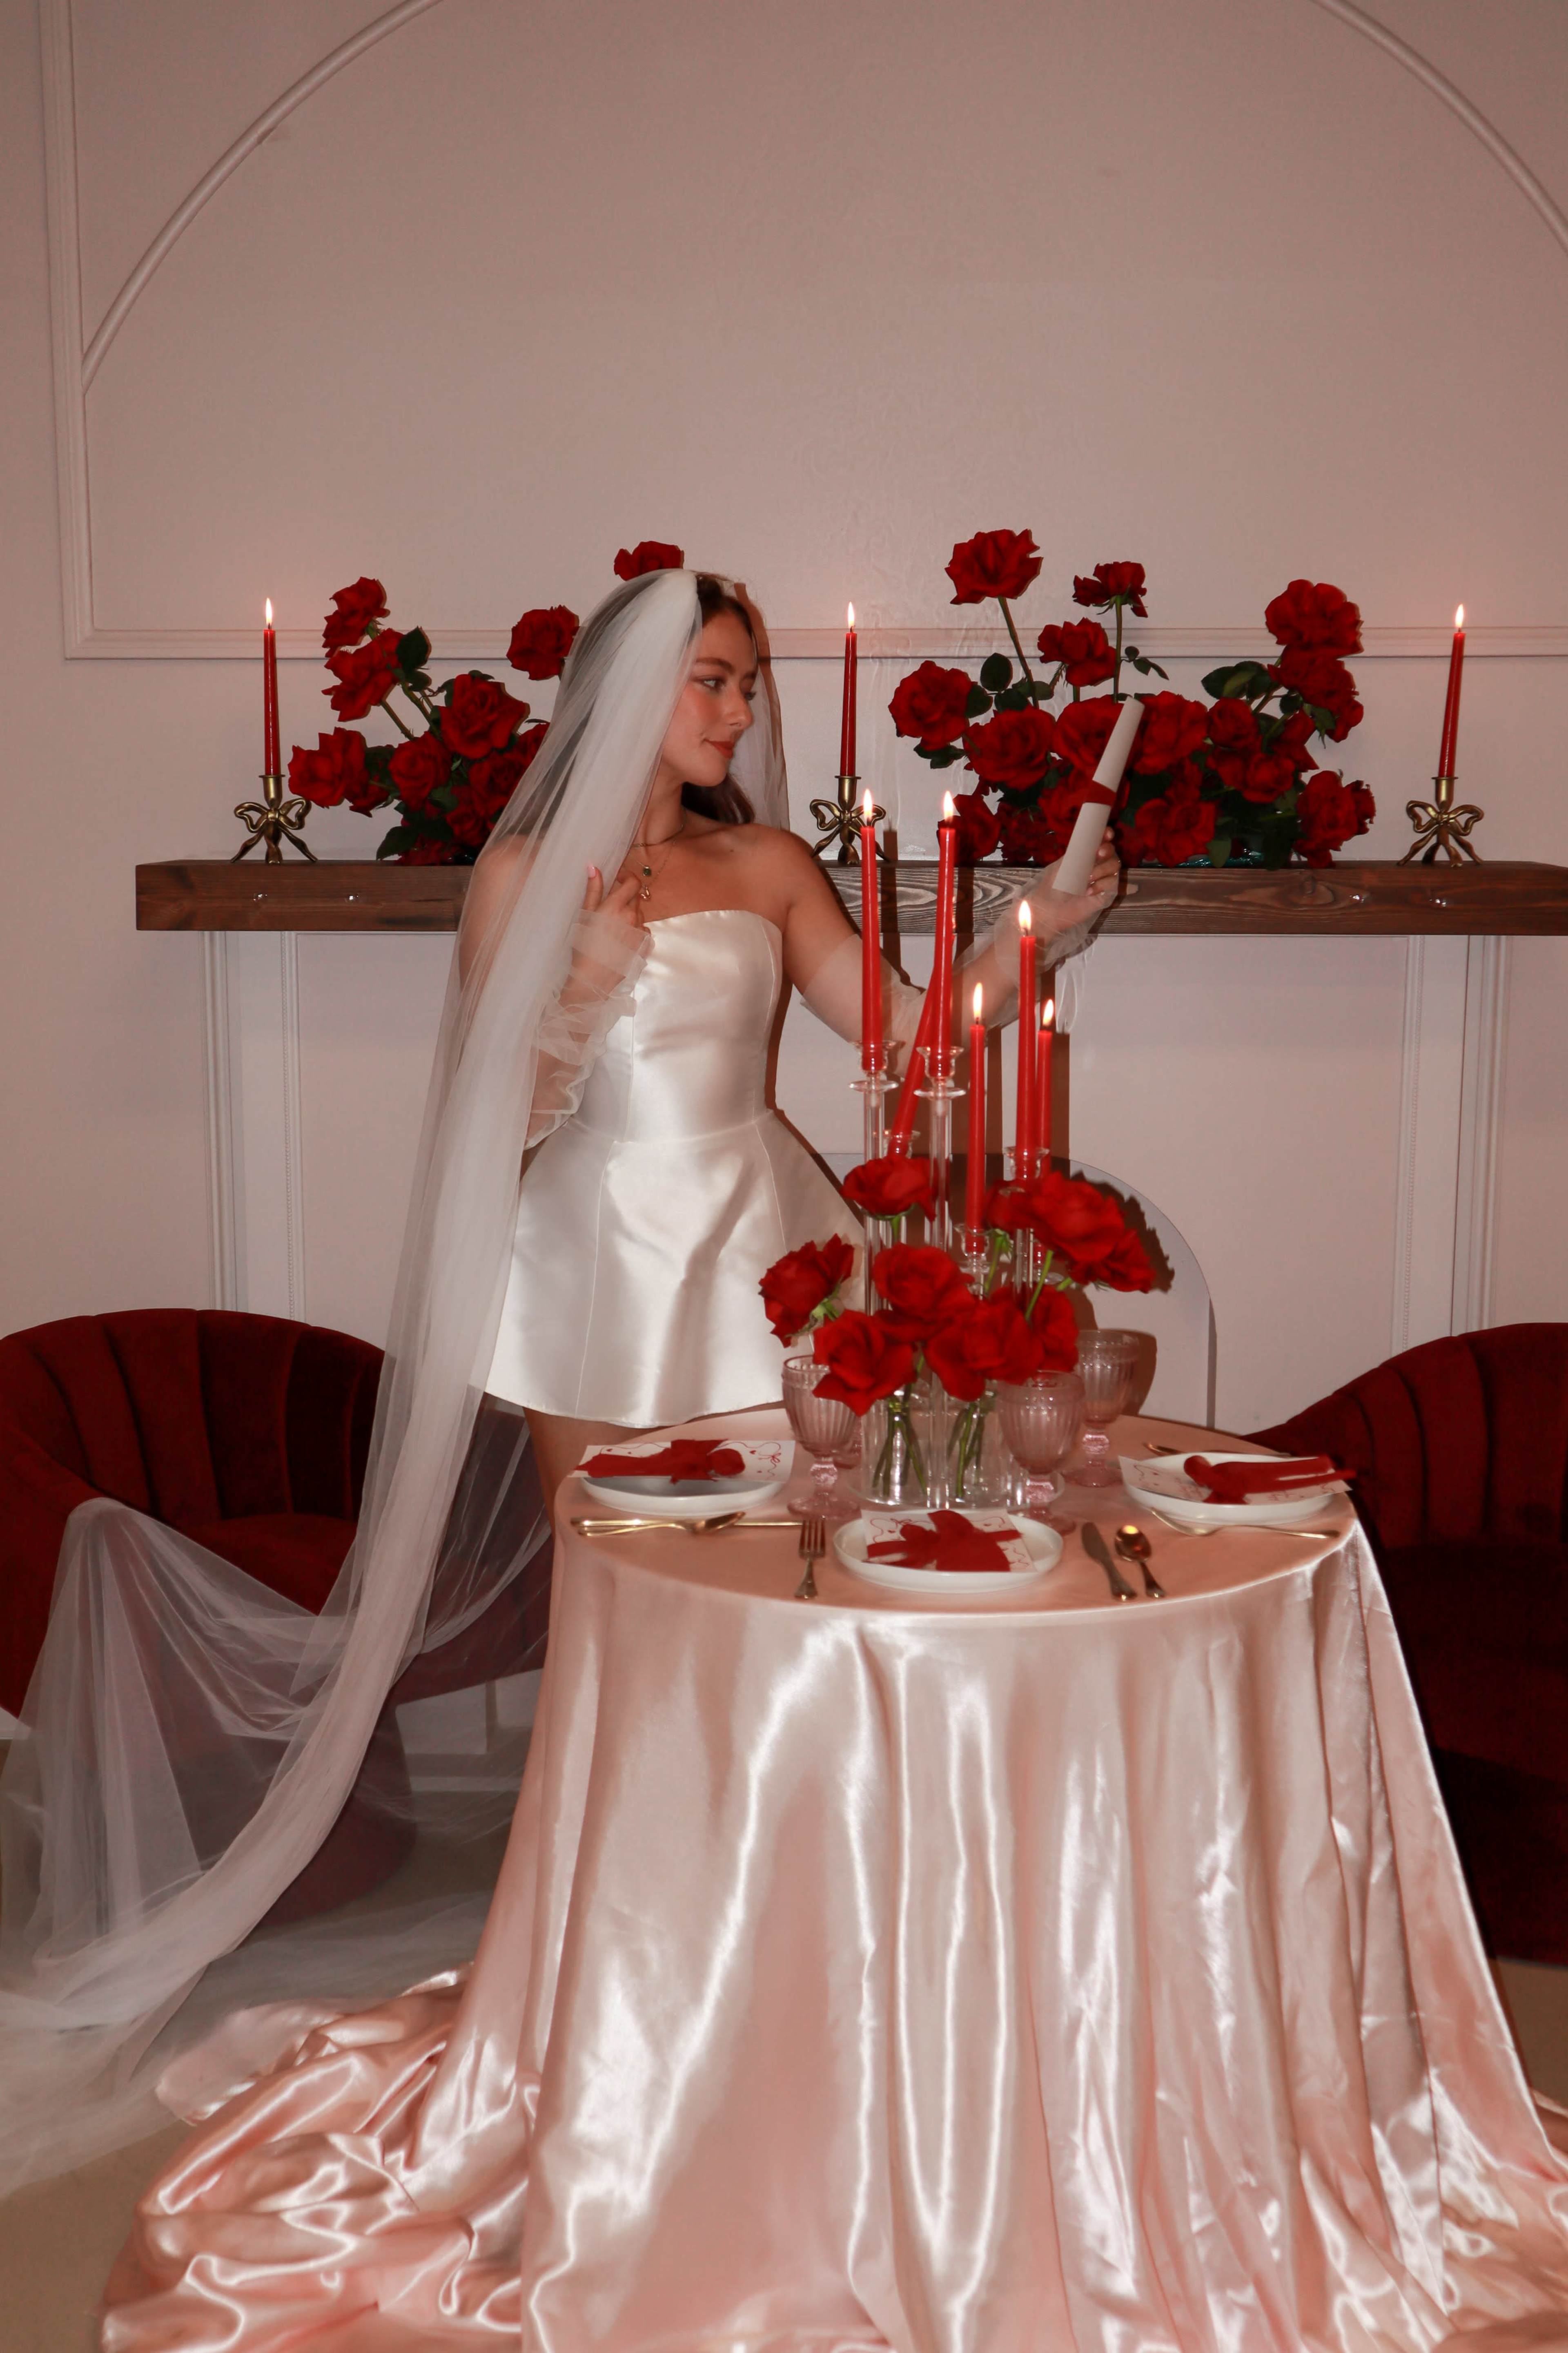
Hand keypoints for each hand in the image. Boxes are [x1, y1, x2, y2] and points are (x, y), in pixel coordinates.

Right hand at [563, 863, 647, 1002]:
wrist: (592, 979)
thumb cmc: (583, 946)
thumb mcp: (585, 915)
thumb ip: (593, 890)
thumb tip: (593, 866)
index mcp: (616, 906)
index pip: (633, 882)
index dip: (627, 877)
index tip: (619, 879)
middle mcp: (632, 917)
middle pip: (636, 898)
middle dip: (626, 897)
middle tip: (611, 905)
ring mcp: (640, 932)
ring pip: (640, 915)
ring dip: (630, 915)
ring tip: (614, 927)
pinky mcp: (644, 946)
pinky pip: (644, 932)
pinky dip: (636, 931)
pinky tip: (622, 939)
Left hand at [1032, 841, 1121, 937]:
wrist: (1049, 909)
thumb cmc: (1052, 886)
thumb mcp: (1062, 865)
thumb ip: (1077, 853)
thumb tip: (1091, 841)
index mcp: (1085, 855)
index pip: (1101, 841)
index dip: (1107, 835)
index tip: (1106, 834)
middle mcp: (1096, 865)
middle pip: (1112, 852)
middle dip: (1107, 850)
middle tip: (1098, 854)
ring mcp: (1102, 879)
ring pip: (1115, 866)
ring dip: (1102, 870)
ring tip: (1087, 879)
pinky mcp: (1106, 894)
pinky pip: (1112, 883)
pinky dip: (1101, 885)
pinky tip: (1088, 892)